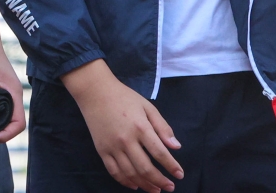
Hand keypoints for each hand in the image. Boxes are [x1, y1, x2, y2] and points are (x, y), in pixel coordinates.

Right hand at [61, 60, 182, 192]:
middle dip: (160, 181)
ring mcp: (112, 147)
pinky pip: (114, 171)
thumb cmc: (124, 97)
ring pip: (130, 173)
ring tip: (155, 190)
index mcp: (140, 127)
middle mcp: (126, 140)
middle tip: (170, 187)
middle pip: (145, 168)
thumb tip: (176, 147)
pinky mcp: (102, 151)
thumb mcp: (147, 106)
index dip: (171, 166)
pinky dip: (125, 181)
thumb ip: (162, 127)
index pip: (159, 153)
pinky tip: (135, 185)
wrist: (95, 92)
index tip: (179, 175)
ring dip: (145, 185)